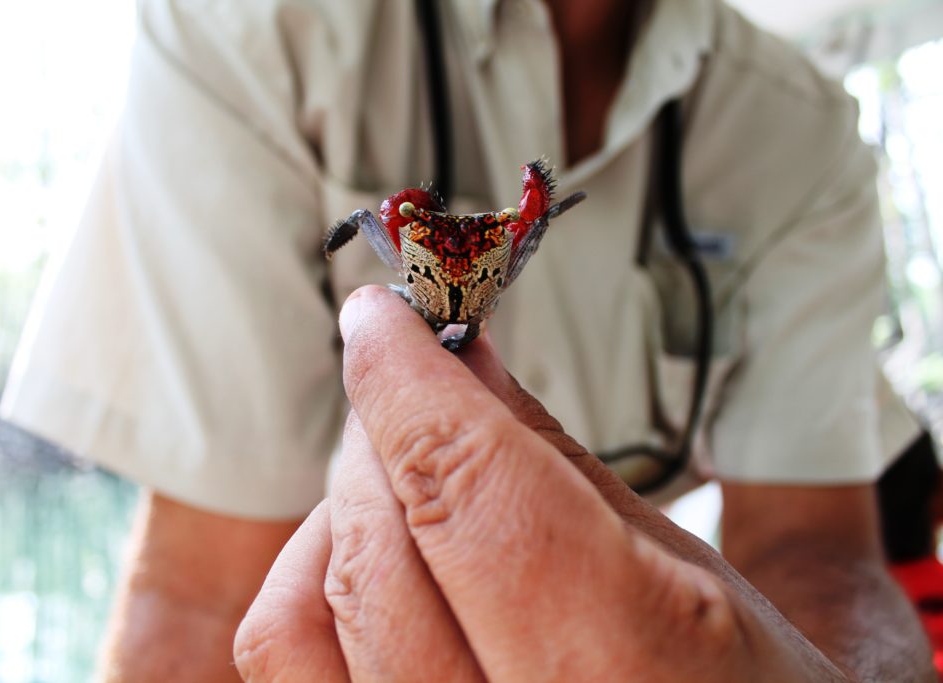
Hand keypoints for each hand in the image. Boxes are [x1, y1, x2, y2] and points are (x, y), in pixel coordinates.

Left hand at [234, 285, 849, 681]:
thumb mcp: (691, 573)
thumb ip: (557, 466)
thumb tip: (463, 364)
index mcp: (610, 665)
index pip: (462, 484)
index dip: (406, 380)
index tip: (382, 320)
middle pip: (376, 545)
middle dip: (380, 435)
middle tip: (412, 387)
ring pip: (306, 611)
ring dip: (343, 514)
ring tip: (402, 476)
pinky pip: (292, 663)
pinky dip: (311, 589)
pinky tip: (374, 559)